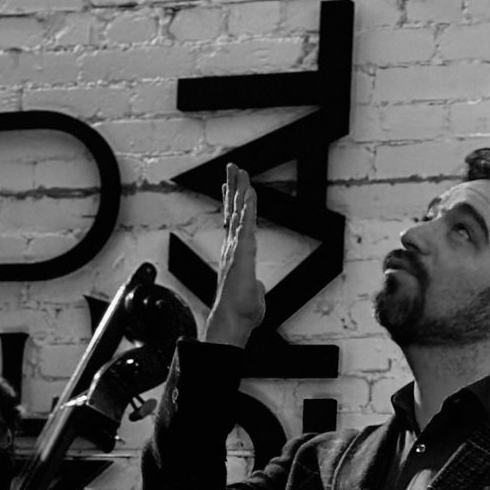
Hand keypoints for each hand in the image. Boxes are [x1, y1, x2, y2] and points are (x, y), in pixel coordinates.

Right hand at [203, 163, 266, 347]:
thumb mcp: (253, 296)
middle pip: (233, 212)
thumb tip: (258, 286)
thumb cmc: (240, 313)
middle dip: (233, 188)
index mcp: (235, 255)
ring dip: (239, 190)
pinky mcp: (242, 253)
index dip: (233, 205)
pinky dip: (247, 206)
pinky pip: (246, 224)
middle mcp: (232, 248)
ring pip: (238, 213)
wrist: (233, 322)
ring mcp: (236, 248)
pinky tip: (249, 191)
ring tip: (238, 169)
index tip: (231, 188)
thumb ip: (255, 286)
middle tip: (232, 168)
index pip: (235, 224)